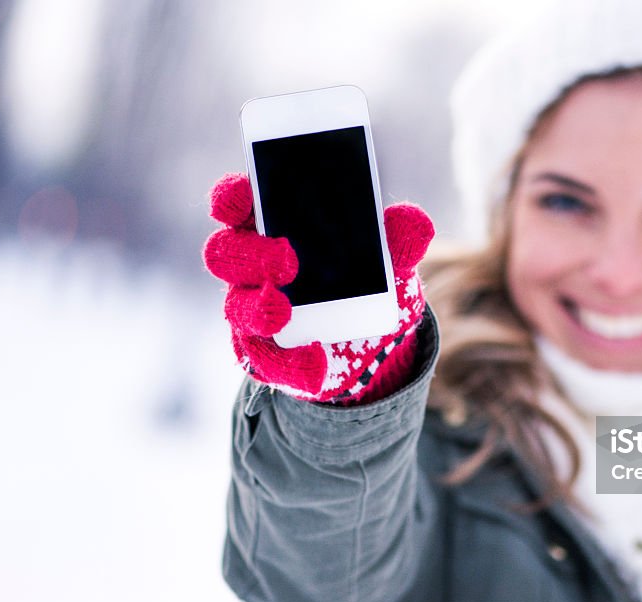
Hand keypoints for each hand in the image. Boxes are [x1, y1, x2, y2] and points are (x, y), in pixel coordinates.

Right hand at [202, 173, 433, 402]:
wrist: (374, 337)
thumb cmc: (368, 277)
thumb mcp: (390, 257)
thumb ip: (399, 238)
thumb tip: (416, 224)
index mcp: (275, 224)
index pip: (239, 202)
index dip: (233, 196)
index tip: (242, 197)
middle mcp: (252, 265)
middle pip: (225, 253)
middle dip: (250, 254)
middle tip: (286, 260)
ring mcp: (252, 309)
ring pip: (236, 307)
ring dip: (255, 308)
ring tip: (281, 312)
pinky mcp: (263, 352)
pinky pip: (265, 359)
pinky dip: (289, 362)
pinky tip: (315, 366)